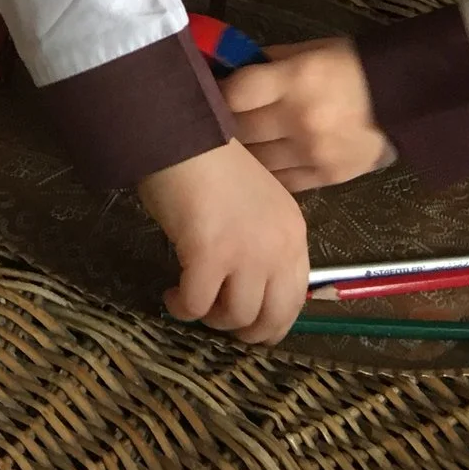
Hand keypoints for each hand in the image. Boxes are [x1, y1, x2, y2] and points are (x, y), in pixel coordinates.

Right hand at [137, 140, 310, 343]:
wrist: (182, 137)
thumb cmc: (212, 165)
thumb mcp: (257, 206)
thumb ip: (263, 243)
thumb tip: (250, 288)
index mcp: (293, 234)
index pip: (296, 298)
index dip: (272, 322)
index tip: (249, 325)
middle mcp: (278, 248)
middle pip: (272, 318)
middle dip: (244, 331)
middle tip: (218, 322)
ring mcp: (246, 253)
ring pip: (235, 317)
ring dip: (210, 318)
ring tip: (191, 302)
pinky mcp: (210, 256)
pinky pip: (197, 305)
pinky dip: (182, 308)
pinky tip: (172, 297)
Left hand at [225, 38, 393, 192]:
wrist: (405, 99)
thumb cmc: (351, 67)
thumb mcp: (308, 51)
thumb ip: (268, 63)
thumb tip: (229, 71)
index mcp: (295, 79)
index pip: (234, 94)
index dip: (215, 95)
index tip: (209, 94)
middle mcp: (300, 119)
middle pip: (239, 131)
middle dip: (223, 127)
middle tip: (215, 123)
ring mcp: (313, 152)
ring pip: (256, 163)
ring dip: (243, 155)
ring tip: (236, 147)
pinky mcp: (327, 177)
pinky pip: (282, 183)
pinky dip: (267, 175)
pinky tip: (260, 167)